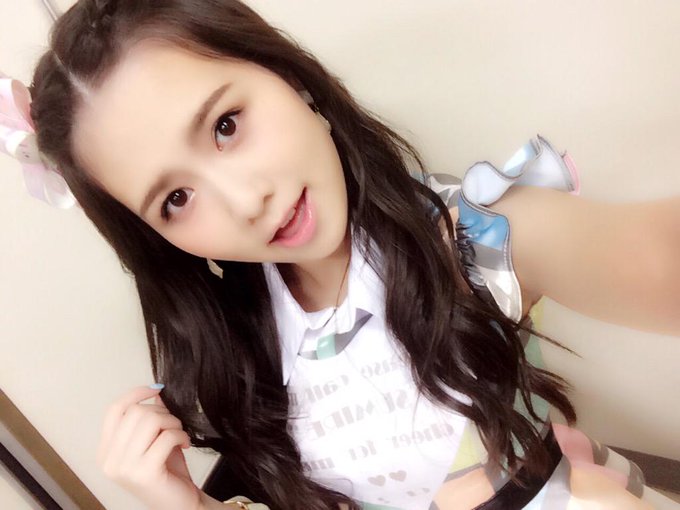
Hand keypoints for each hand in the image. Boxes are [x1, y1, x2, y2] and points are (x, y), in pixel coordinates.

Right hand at [97, 385, 201, 509]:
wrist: (179, 504)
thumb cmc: (166, 473)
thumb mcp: (154, 441)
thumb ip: (150, 417)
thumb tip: (156, 391)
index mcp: (106, 451)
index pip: (114, 410)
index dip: (135, 393)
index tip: (156, 388)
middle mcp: (109, 461)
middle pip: (136, 412)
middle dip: (162, 412)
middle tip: (174, 425)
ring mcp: (125, 468)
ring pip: (151, 421)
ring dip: (173, 423)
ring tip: (179, 434)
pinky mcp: (144, 473)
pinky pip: (166, 437)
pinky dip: (181, 435)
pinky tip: (185, 444)